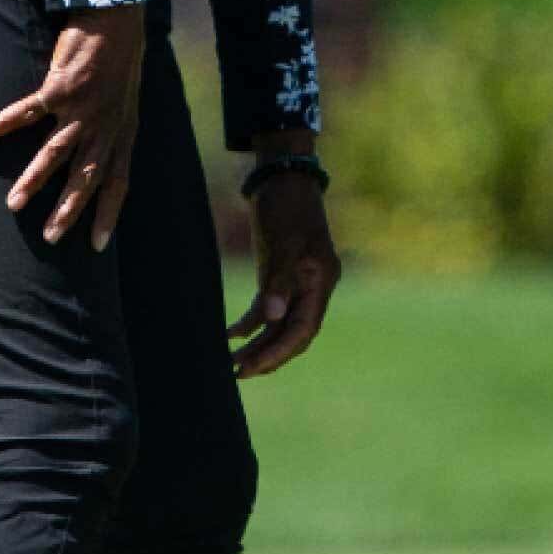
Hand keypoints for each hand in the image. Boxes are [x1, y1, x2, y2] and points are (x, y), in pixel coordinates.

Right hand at [0, 8, 147, 247]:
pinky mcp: (62, 87)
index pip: (120, 182)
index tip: (100, 245)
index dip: (110, 213)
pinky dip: (5, 122)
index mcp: (121, 133)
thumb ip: (109, 132)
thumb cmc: (117, 62)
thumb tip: (93, 157)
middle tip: (51, 239)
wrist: (118, 19)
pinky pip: (28, 111)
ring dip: (34, 180)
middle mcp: (105, 126)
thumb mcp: (124, 103)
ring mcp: (84, 108)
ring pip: (56, 152)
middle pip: (88, 176)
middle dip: (69, 210)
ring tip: (13, 204)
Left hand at [230, 172, 340, 378]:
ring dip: (258, 344)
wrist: (283, 179)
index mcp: (321, 282)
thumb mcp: (283, 244)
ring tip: (231, 363)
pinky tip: (232, 335)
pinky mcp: (282, 275)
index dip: (279, 352)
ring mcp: (299, 282)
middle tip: (236, 374)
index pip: (303, 329)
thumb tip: (269, 320)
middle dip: (268, 355)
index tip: (251, 368)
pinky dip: (252, 323)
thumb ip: (278, 282)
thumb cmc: (286, 207)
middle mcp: (313, 287)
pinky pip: (269, 308)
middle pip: (294, 333)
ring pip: (281, 324)